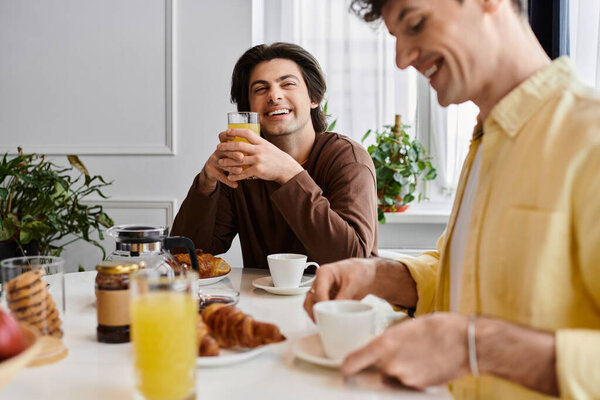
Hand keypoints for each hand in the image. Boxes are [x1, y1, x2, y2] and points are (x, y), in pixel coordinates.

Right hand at [196, 130, 247, 192]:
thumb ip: (242, 147)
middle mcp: (217, 152)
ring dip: (231, 168)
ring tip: (240, 171)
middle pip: (224, 151)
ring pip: (223, 164)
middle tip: (241, 156)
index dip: (228, 137)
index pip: (223, 138)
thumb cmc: (228, 159)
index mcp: (223, 145)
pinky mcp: (211, 171)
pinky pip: (221, 177)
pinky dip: (229, 181)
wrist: (213, 171)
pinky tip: (235, 185)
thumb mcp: (232, 151)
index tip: (236, 138)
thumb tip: (257, 145)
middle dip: (233, 154)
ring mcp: (213, 161)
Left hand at [216, 128, 303, 183]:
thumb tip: (245, 137)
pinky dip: (235, 175)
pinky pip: (243, 173)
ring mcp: (258, 160)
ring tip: (220, 162)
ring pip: (238, 160)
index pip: (247, 133)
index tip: (226, 132)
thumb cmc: (275, 157)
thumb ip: (257, 143)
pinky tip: (229, 176)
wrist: (286, 168)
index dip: (236, 131)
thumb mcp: (267, 146)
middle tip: (218, 148)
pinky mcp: (258, 171)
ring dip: (227, 162)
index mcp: (261, 142)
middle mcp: (259, 150)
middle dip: (227, 147)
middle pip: (239, 146)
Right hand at [303, 258, 416, 320]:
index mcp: (325, 273)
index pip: (316, 294)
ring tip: (323, 327)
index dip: (318, 309)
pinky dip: (321, 314)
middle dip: (312, 314)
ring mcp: (322, 287)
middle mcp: (320, 279)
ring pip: (311, 303)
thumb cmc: (363, 272)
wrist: (371, 271)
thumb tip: (335, 311)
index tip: (323, 320)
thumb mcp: (355, 285)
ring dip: (315, 315)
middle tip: (321, 326)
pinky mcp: (327, 294)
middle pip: (308, 299)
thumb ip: (344, 297)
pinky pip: (319, 305)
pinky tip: (328, 323)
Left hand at [342, 313, 469, 389]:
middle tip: (402, 351)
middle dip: (384, 363)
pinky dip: (413, 375)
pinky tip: (426, 362)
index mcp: (384, 344)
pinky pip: (407, 382)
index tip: (346, 367)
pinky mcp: (417, 388)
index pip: (352, 362)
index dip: (347, 366)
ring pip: (393, 376)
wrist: (468, 345)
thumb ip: (389, 338)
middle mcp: (390, 364)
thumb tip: (380, 345)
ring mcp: (404, 379)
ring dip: (400, 368)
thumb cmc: (441, 328)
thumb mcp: (408, 326)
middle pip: (376, 369)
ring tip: (418, 354)